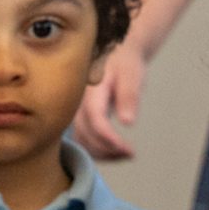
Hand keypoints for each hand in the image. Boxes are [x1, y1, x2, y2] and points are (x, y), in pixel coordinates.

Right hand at [74, 42, 146, 159]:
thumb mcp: (132, 75)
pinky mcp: (80, 118)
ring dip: (103, 153)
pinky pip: (83, 139)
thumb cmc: (125, 64)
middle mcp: (78, 102)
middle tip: (131, 154)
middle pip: (86, 133)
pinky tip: (116, 152)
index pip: (95, 118)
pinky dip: (98, 150)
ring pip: (82, 140)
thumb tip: (128, 122)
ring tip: (127, 155)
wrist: (115, 54)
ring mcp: (76, 111)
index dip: (109, 137)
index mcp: (91, 90)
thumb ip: (129, 97)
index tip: (127, 150)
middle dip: (108, 148)